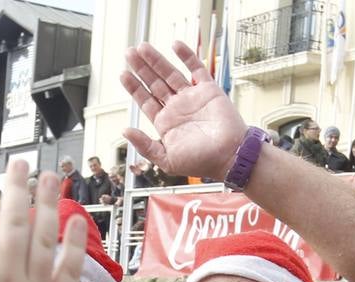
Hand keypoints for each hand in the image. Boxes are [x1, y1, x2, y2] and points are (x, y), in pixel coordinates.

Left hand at [120, 41, 247, 182]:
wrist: (230, 156)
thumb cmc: (202, 162)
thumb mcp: (166, 159)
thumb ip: (145, 146)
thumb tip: (125, 131)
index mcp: (166, 124)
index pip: (146, 101)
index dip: (134, 87)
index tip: (123, 74)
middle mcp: (177, 108)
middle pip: (155, 83)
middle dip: (141, 69)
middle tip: (129, 54)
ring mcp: (192, 97)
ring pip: (170, 73)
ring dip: (156, 60)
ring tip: (142, 48)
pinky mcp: (208, 89)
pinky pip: (196, 68)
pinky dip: (186, 56)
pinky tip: (175, 45)